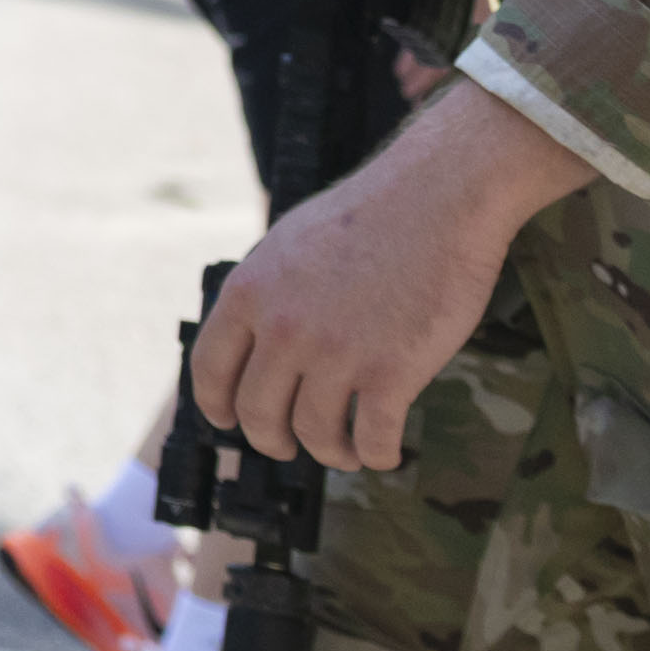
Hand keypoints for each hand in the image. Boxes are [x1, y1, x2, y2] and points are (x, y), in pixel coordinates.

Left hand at [189, 79, 590, 471]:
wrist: (439, 195)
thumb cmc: (371, 214)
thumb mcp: (289, 244)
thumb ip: (267, 293)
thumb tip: (254, 336)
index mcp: (250, 292)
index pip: (210, 370)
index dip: (217, 406)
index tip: (230, 422)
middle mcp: (284, 328)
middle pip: (258, 412)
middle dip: (272, 439)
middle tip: (289, 444)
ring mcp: (336, 353)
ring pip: (314, 434)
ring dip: (329, 453)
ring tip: (344, 450)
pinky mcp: (391, 371)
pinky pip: (371, 438)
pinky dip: (375, 455)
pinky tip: (383, 452)